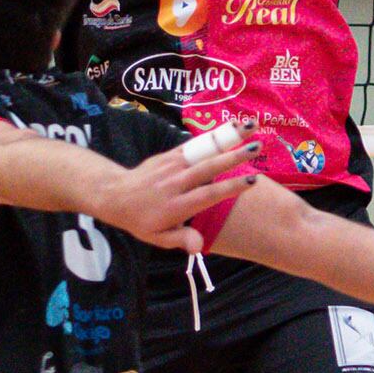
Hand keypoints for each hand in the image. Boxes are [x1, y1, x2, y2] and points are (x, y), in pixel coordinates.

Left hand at [95, 138, 256, 252]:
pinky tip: (232, 126)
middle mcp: (175, 182)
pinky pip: (194, 144)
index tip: (252, 180)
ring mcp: (172, 166)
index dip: (230, 187)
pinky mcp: (169, 155)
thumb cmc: (141, 220)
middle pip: (208, 167)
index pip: (208, 195)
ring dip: (227, 137)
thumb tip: (199, 247)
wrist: (115, 195)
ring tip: (250, 125)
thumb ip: (180, 239)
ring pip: (203, 150)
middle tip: (258, 147)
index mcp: (176, 206)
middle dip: (234, 156)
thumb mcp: (157, 237)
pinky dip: (213, 136)